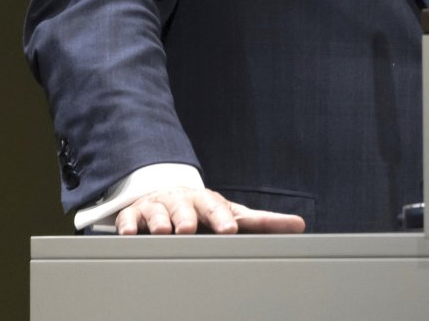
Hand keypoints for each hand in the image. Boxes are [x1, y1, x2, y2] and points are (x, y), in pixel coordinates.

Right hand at [115, 186, 305, 234]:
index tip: (229, 230)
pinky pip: (130, 219)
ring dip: (161, 220)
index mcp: (209, 202)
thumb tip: (299, 225)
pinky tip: (130, 232)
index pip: (218, 208)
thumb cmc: (204, 212)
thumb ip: (264, 222)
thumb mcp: (232, 215)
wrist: (167, 196)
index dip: (223, 218)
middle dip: (189, 217)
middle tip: (190, 228)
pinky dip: (129, 225)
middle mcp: (184, 202)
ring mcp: (159, 206)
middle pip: (187, 207)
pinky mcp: (135, 215)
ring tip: (163, 230)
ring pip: (158, 212)